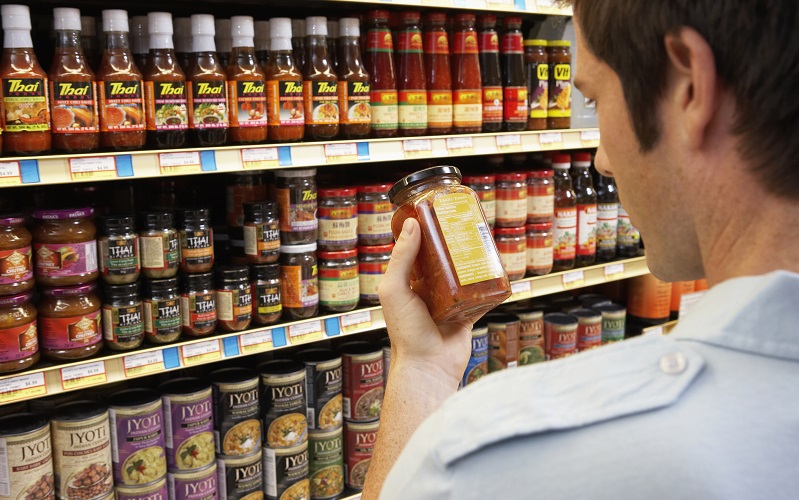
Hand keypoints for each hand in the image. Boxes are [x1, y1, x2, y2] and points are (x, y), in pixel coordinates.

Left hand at [378, 218, 472, 385]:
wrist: (428, 366)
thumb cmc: (405, 331)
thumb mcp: (395, 289)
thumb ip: (402, 258)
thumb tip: (412, 223)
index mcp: (407, 282)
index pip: (415, 250)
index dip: (424, 231)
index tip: (435, 212)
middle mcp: (427, 290)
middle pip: (442, 259)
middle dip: (452, 242)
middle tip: (464, 223)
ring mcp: (448, 302)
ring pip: (462, 274)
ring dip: (471, 260)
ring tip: (482, 241)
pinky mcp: (467, 314)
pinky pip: (480, 295)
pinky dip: (488, 284)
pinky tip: (496, 268)